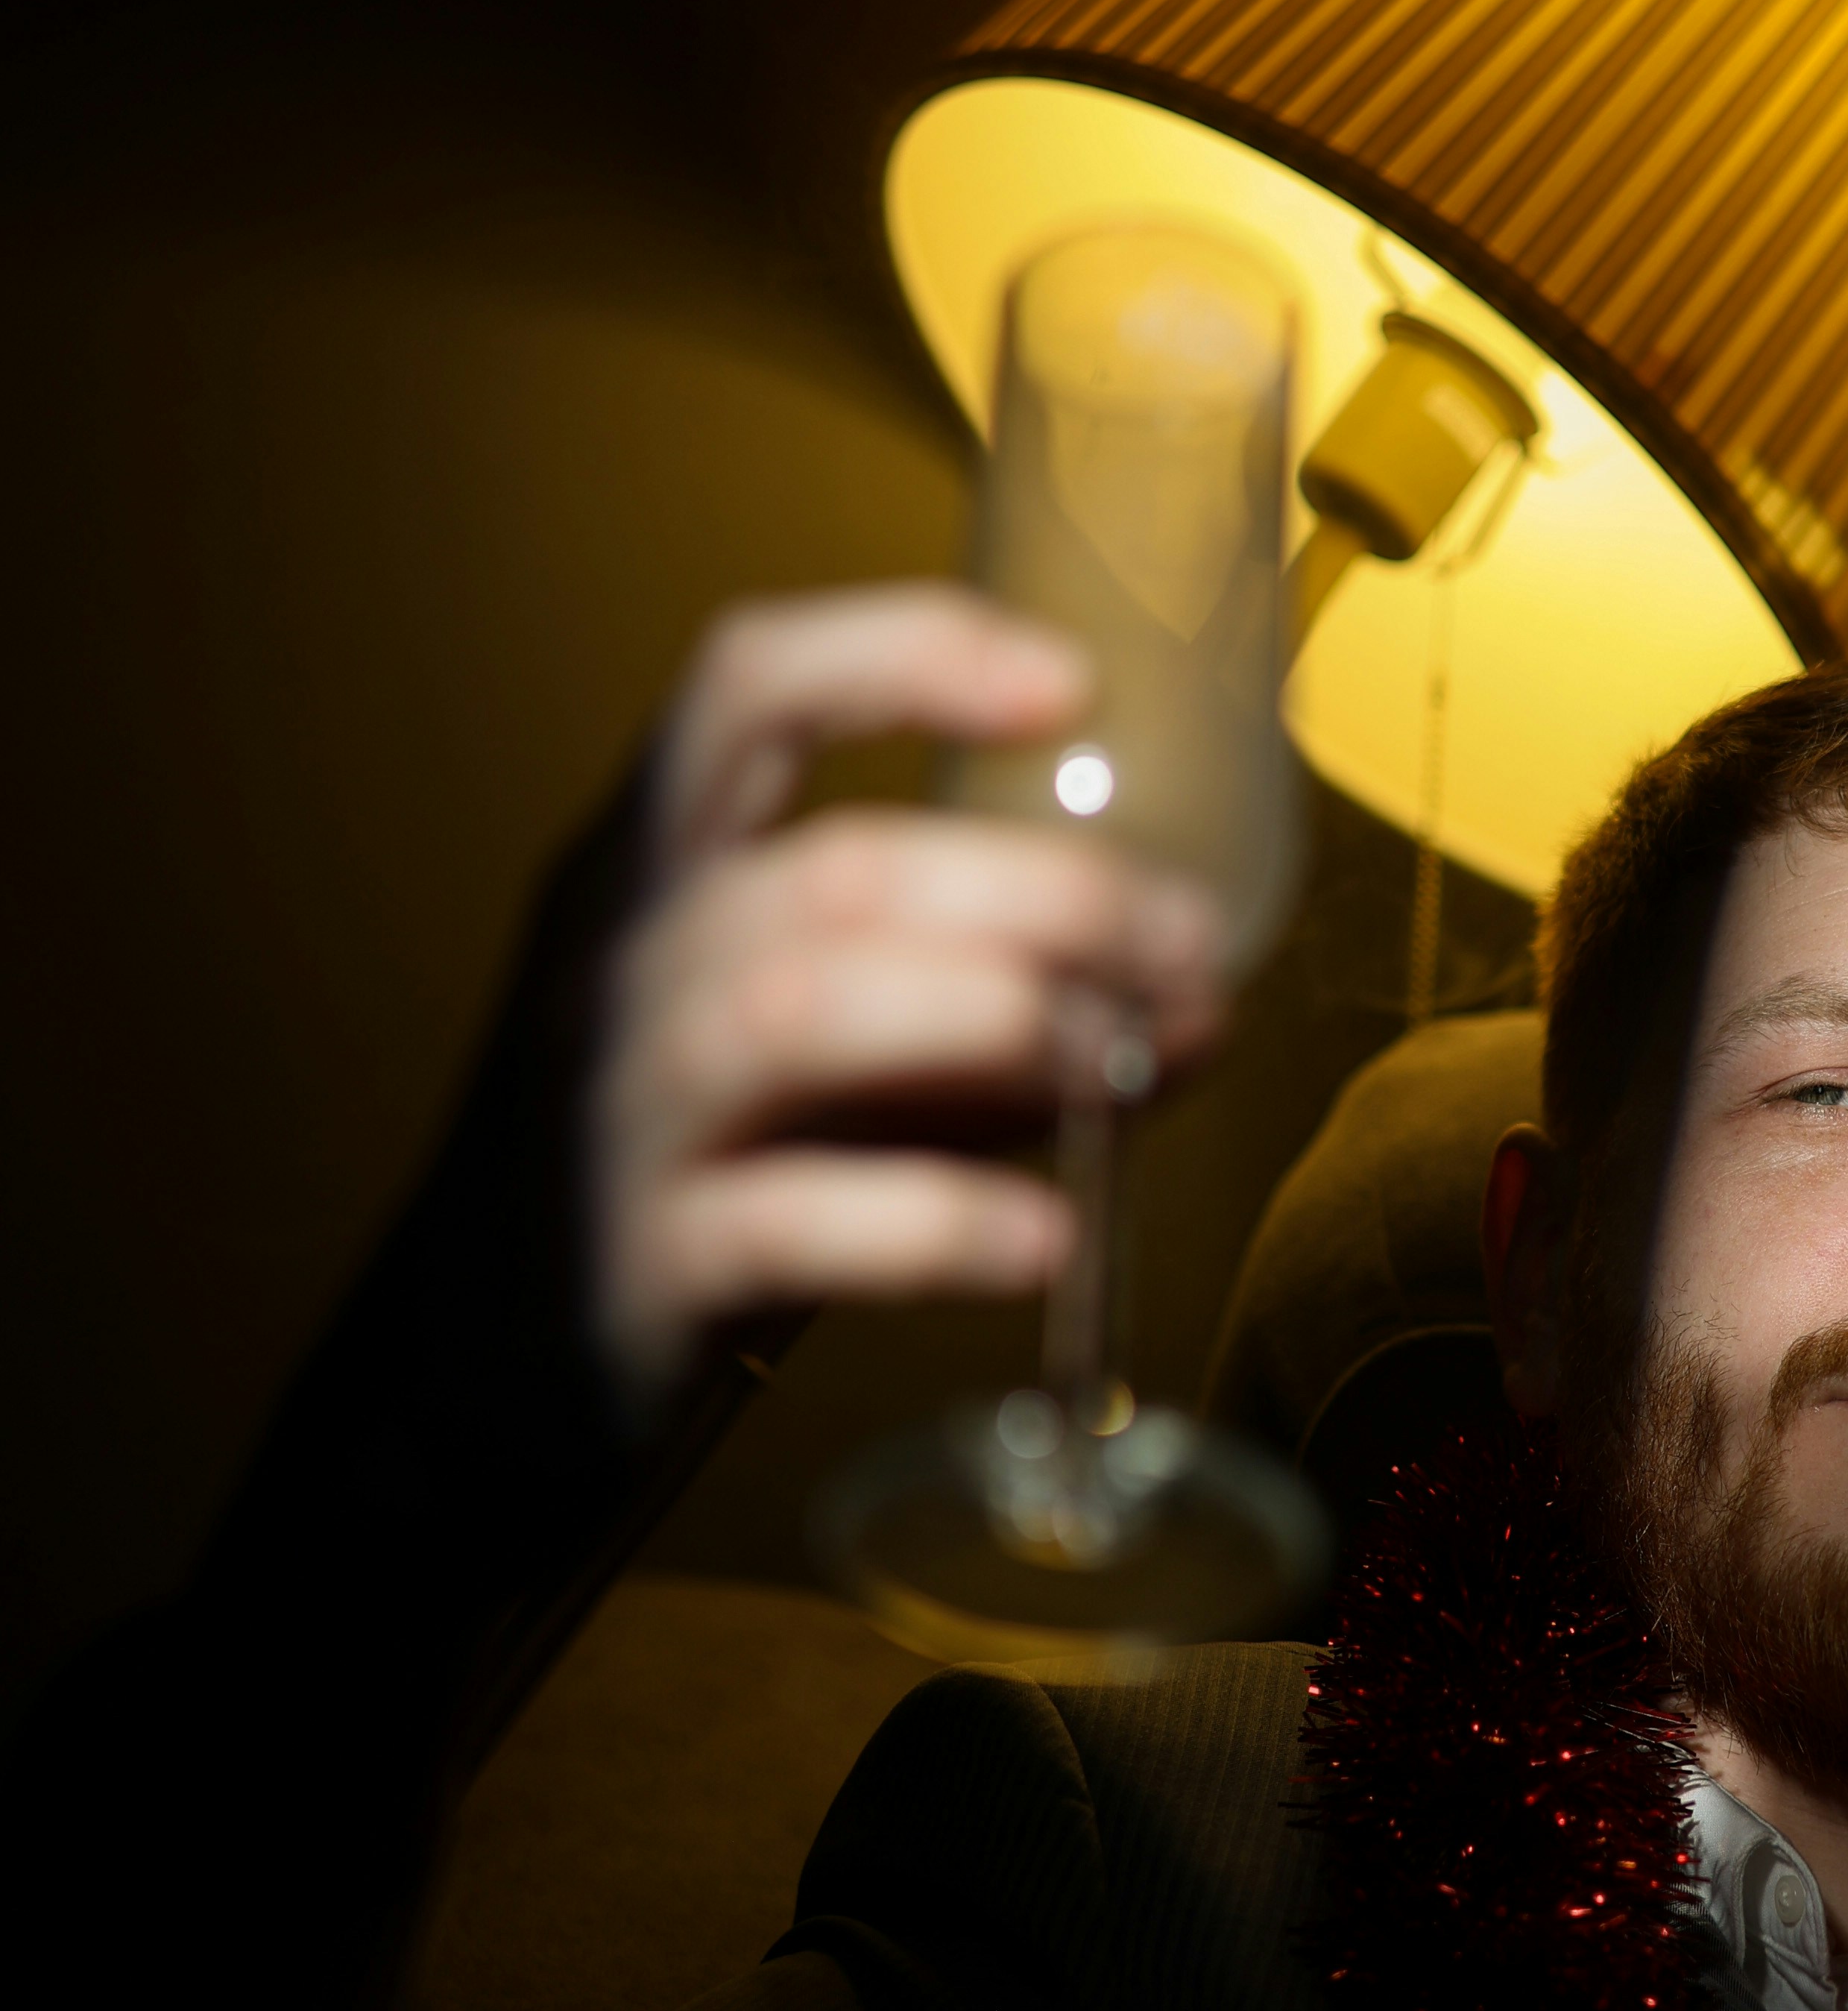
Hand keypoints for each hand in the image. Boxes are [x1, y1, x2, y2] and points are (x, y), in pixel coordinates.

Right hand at [588, 585, 1230, 1407]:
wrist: (488, 1357)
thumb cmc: (693, 1156)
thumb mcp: (819, 1042)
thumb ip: (985, 1003)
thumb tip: (1196, 997)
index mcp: (654, 860)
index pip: (746, 687)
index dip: (904, 653)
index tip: (1069, 685)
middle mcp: (620, 963)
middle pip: (830, 869)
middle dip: (1041, 892)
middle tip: (1186, 947)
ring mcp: (617, 1114)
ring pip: (795, 1014)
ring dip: (996, 1022)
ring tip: (1124, 1065)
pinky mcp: (635, 1269)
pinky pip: (788, 1222)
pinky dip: (933, 1222)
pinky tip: (1046, 1238)